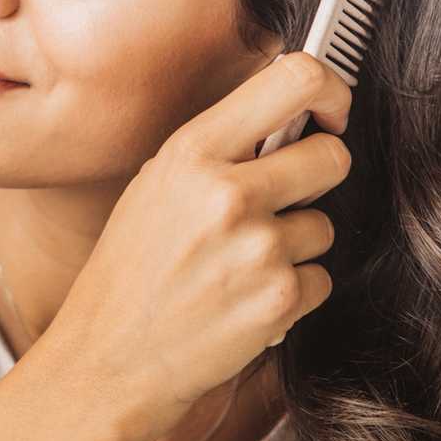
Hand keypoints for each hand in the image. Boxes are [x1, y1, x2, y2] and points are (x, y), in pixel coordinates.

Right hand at [43, 51, 352, 440]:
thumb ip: (220, 150)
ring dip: (295, 246)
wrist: (108, 360)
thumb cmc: (129, 272)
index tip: (330, 114)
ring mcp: (258, 249)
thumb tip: (289, 122)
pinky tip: (244, 302)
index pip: (297, 80)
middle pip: (332, 156)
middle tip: (283, 201)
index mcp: (193, 152)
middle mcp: (228, 192)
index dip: (330, 92)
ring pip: (324, 226)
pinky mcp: (279, 301)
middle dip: (318, 177)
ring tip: (239, 267)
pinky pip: (320, 279)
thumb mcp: (155, 186)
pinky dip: (291, 293)